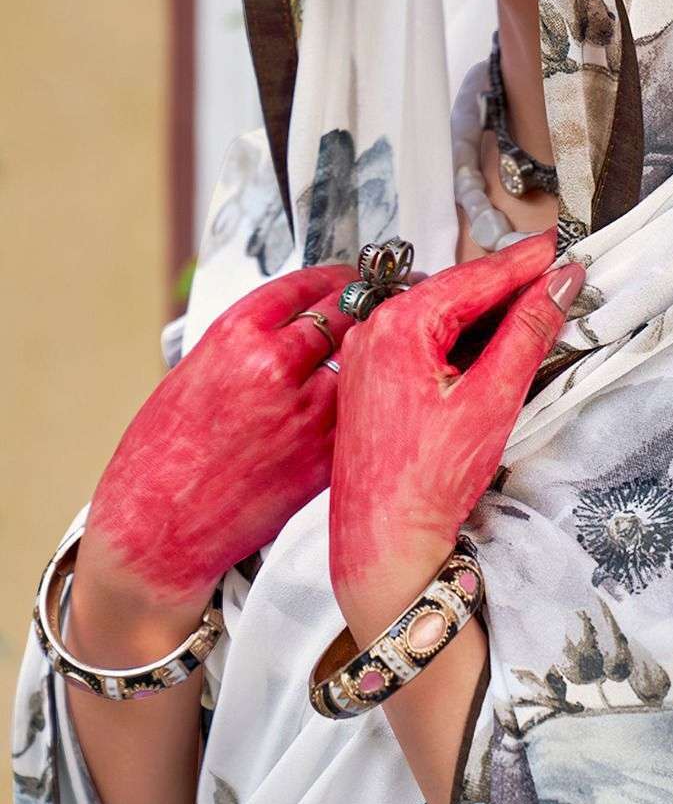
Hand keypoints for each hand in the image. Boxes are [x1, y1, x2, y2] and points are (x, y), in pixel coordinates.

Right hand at [81, 263, 364, 611]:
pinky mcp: (323, 456)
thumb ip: (247, 343)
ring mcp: (305, 412)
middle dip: (366, 302)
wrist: (157, 527)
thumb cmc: (164, 453)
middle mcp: (274, 366)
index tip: (347, 276)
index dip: (336, 276)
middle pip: (345, 312)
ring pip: (363, 361)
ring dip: (374, 351)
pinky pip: (359, 412)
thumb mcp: (195, 372)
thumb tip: (295, 324)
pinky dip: (367, 400)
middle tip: (383, 297)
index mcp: (236, 336)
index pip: (306, 285)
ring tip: (386, 345)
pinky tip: (373, 396)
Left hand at [329, 227, 585, 616]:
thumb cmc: (427, 480)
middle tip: (560, 277)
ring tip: (536, 309)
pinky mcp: (371, 377)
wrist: (381, 541)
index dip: (527, 260)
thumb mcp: (493, 398)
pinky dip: (462, 336)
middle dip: (510, 285)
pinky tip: (493, 346)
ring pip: (442, 313)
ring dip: (487, 311)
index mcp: (399, 324)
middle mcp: (374, 328)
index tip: (562, 245)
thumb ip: (529, 332)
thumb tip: (559, 285)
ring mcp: (368, 352)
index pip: (478, 275)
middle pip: (458, 290)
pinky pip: (423, 338)